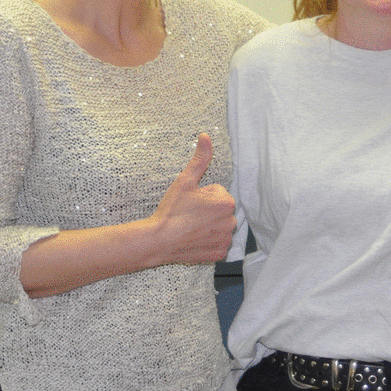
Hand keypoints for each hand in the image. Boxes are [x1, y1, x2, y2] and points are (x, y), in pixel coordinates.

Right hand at [150, 133, 236, 264]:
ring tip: (189, 227)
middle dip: (207, 210)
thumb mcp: (185, 180)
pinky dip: (207, 242)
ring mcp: (226, 240)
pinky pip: (216, 243)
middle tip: (188, 215)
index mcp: (226, 203)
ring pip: (218, 226)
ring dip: (208, 226)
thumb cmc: (171, 210)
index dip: (202, 195)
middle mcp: (231, 222)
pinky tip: (193, 240)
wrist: (159, 240)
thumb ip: (200, 158)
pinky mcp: (219, 253)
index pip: (217, 192)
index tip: (190, 202)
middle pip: (220, 210)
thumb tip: (206, 136)